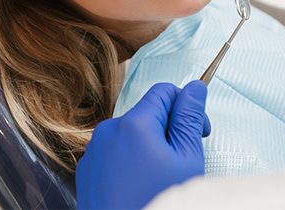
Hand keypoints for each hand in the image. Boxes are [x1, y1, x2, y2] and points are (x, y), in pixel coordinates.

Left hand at [76, 80, 210, 209]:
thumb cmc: (157, 202)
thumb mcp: (186, 159)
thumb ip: (190, 117)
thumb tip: (196, 86)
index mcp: (135, 123)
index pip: (165, 91)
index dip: (186, 105)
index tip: (197, 129)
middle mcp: (109, 130)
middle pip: (149, 111)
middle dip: (169, 127)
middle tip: (182, 157)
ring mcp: (94, 151)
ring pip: (133, 131)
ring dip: (150, 143)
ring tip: (160, 175)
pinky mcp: (87, 169)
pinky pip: (115, 150)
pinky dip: (131, 158)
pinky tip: (140, 183)